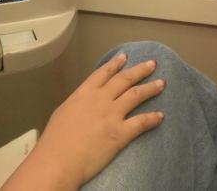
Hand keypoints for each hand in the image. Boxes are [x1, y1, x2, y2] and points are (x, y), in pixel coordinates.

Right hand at [26, 53, 165, 187]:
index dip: (115, 64)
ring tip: (161, 83)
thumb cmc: (55, 140)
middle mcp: (100, 99)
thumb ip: (77, 104)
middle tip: (152, 64)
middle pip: (124, 79)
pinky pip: (141, 122)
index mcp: (84, 93)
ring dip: (151, 88)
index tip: (125, 57)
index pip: (103, 74)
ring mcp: (112, 115)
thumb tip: (83, 103)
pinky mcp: (120, 133)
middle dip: (140, 70)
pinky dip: (152, 118)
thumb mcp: (63, 112)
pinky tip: (160, 116)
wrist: (58, 159)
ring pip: (136, 95)